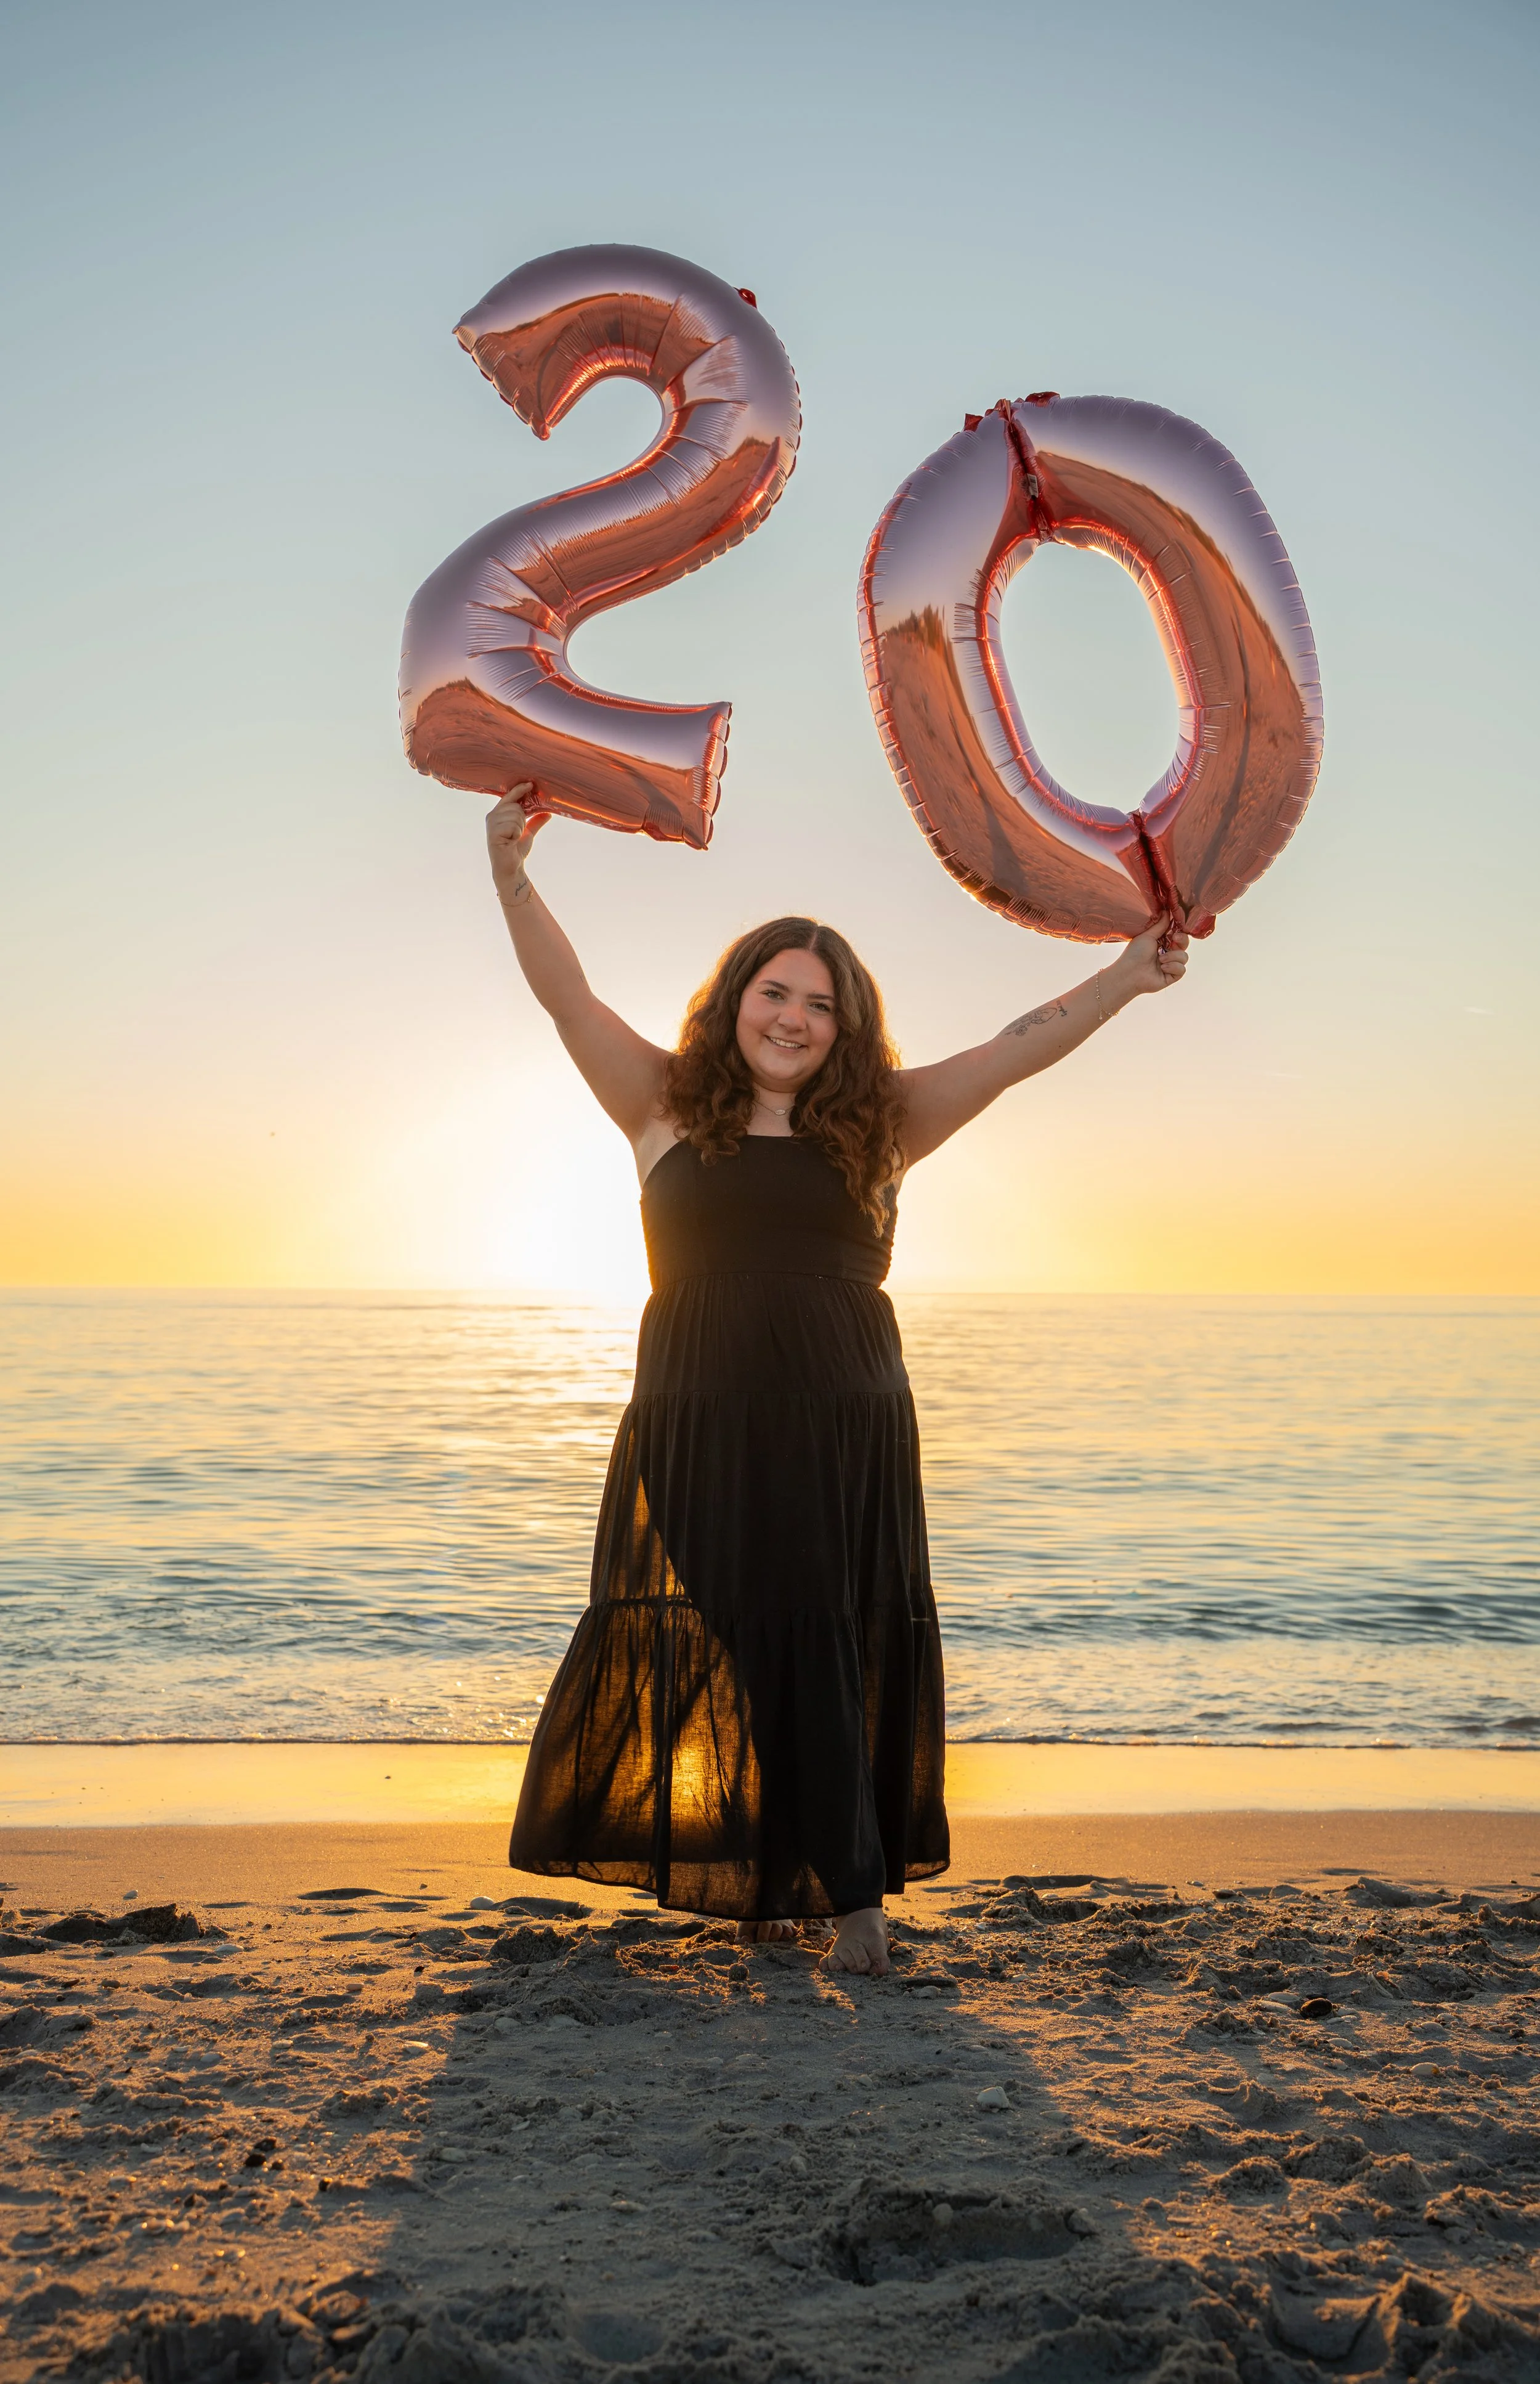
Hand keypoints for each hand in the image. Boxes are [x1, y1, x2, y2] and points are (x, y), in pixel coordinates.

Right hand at [486, 783, 548, 902]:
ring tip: (513, 838)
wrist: (511, 868)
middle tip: (517, 834)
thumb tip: (548, 813)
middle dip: (523, 819)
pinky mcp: (493, 833)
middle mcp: (492, 816)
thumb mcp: (528, 833)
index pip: (509, 796)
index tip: (530, 784)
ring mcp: (491, 824)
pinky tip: (510, 841)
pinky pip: (514, 826)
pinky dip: (517, 834)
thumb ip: (536, 821)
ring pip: (516, 815)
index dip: (520, 790)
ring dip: (520, 828)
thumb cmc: (516, 850)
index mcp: (498, 813)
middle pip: (516, 806)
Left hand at [1106, 915, 1188, 1002]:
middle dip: (1182, 940)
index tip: (1175, 931)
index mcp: (1161, 943)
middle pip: (1184, 945)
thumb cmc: (1135, 953)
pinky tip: (1162, 968)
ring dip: (1173, 956)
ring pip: (1184, 957)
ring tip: (1160, 960)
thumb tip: (1166, 911)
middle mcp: (1167, 953)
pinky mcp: (1171, 976)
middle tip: (1174, 939)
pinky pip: (1181, 969)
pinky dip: (1173, 967)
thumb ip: (1160, 925)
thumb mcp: (1148, 935)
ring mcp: (1170, 965)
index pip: (1178, 935)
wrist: (1130, 973)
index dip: (1180, 933)